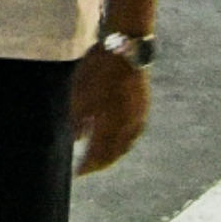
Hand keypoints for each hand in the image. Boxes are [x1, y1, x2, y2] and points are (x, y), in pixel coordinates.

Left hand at [70, 47, 149, 173]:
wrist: (125, 48)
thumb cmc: (98, 69)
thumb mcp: (79, 93)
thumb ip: (78, 121)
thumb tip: (77, 140)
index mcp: (111, 125)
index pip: (98, 154)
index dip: (88, 166)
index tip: (78, 173)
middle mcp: (128, 126)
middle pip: (114, 153)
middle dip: (100, 163)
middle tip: (89, 168)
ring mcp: (138, 117)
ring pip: (126, 145)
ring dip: (113, 155)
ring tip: (102, 158)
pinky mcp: (143, 107)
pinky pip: (133, 133)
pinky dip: (123, 142)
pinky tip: (117, 140)